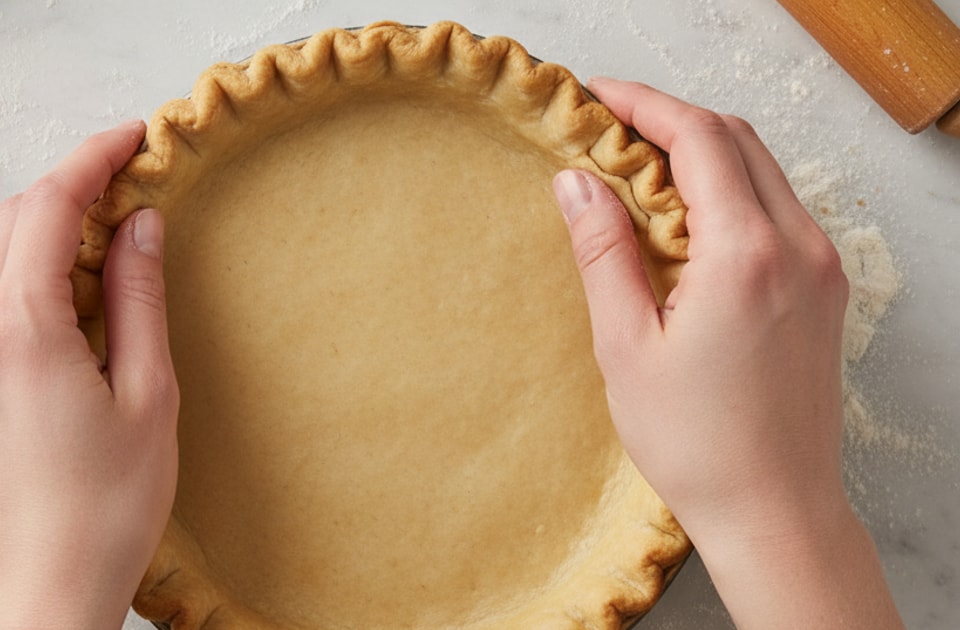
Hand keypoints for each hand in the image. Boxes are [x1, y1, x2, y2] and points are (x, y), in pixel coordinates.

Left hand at [0, 121, 177, 629]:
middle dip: (72, 186)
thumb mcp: (146, 395)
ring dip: (51, 228)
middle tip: (133, 179)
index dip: (92, 160)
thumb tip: (139, 226)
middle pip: (14, 221)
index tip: (135, 137)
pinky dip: (32, 270)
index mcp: (21, 329)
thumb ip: (136, 298)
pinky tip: (77, 289)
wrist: (39, 593)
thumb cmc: (104, 510)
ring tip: (114, 233)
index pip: (47, 207)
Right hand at [552, 78, 901, 628]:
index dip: (642, 105)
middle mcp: (798, 246)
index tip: (595, 97)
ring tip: (639, 167)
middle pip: (736, 137)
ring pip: (762, 167)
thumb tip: (576, 181)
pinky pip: (778, 205)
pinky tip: (687, 215)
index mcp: (746, 254)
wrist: (776, 510)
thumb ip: (604, 252)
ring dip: (702, 150)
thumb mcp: (627, 346)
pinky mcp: (825, 287)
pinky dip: (730, 186)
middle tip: (609, 126)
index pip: (698, 138)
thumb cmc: (698, 443)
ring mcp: (821, 265)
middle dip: (670, 118)